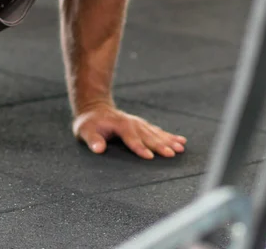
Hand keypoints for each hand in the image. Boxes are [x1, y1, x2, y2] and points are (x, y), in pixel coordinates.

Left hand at [72, 105, 186, 159]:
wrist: (95, 109)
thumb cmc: (89, 123)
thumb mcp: (84, 131)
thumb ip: (92, 140)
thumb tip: (98, 149)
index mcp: (119, 125)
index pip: (131, 138)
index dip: (139, 147)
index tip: (149, 156)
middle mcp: (132, 123)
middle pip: (147, 136)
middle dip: (160, 145)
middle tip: (172, 154)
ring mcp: (139, 124)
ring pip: (156, 133)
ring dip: (169, 140)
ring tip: (181, 148)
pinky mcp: (143, 126)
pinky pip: (158, 131)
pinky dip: (170, 136)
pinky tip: (181, 141)